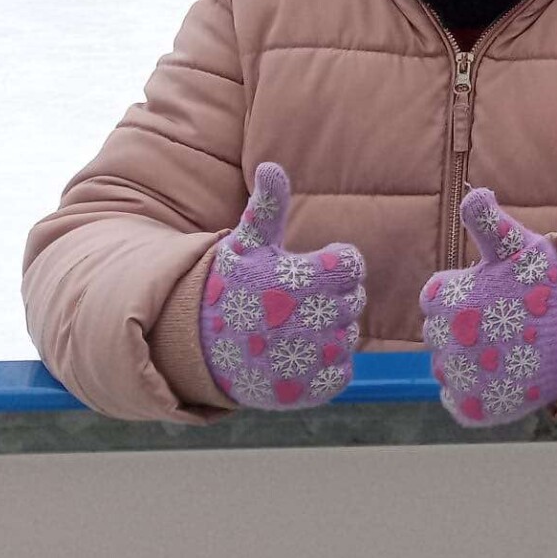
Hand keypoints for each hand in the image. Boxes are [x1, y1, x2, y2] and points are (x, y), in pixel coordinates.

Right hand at [199, 162, 366, 409]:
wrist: (202, 350)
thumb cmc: (233, 289)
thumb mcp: (246, 244)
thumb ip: (268, 206)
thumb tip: (271, 166)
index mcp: (296, 279)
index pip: (351, 265)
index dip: (335, 265)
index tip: (309, 270)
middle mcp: (307, 320)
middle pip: (354, 300)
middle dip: (331, 298)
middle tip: (297, 302)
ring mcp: (308, 359)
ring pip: (349, 336)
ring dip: (330, 331)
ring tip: (293, 329)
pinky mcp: (309, 391)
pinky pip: (343, 371)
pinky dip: (328, 365)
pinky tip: (299, 355)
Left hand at [421, 189, 556, 427]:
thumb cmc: (548, 286)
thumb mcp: (518, 246)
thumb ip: (487, 221)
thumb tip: (472, 193)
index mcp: (447, 299)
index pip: (436, 297)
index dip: (466, 293)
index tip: (495, 295)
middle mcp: (445, 341)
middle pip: (438, 333)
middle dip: (465, 326)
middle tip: (504, 321)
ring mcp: (459, 378)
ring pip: (446, 366)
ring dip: (469, 358)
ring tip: (507, 348)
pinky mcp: (472, 409)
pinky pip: (456, 398)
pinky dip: (474, 389)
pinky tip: (502, 373)